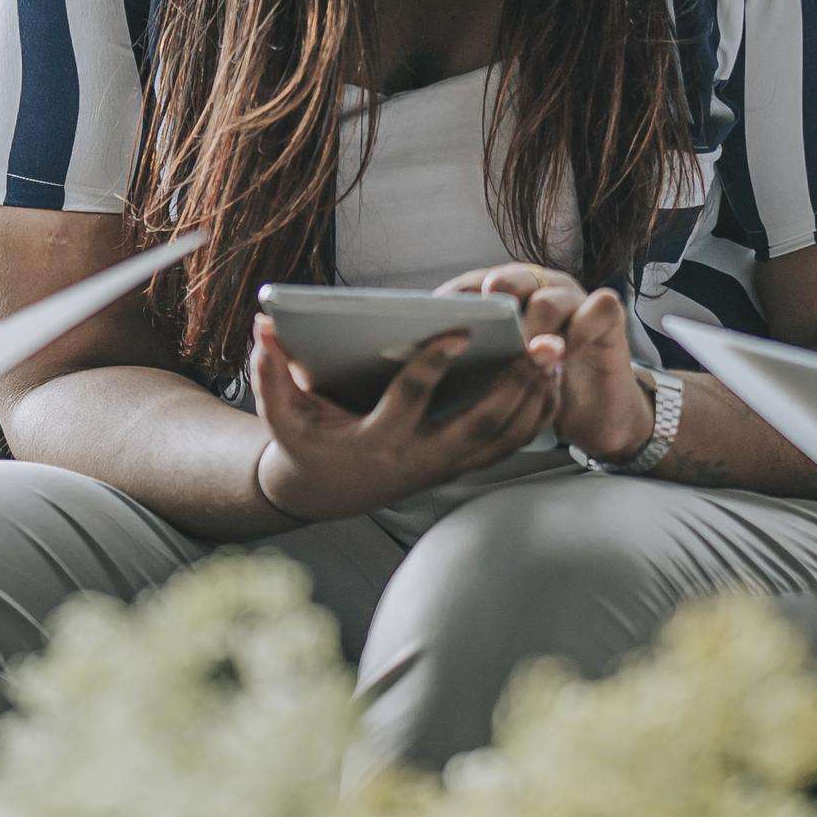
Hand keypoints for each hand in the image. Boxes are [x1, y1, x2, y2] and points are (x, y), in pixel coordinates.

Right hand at [248, 314, 556, 521]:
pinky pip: (509, 445)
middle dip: (512, 384)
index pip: (410, 400)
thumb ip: (269, 371)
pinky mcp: (463, 467)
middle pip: (478, 423)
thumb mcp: (281, 412)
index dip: (433, 365)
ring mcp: (446, 467)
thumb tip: (262, 325)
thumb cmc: (306, 441)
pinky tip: (552, 379)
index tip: (459, 330)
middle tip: (540, 342)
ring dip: (534, 397)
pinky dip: (536, 415)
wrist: (327, 491)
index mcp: (377, 439)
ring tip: (554, 352)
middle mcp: (419, 458)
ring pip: (503, 437)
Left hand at [446, 263, 652, 462]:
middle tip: (487, 321)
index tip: (437, 316)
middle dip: (496, 297)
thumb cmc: (541, 387)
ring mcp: (576, 299)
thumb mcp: (503, 372)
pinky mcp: (608, 316)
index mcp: (510, 294)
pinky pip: (599, 307)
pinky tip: (564, 357)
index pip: (476, 282)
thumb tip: (427, 352)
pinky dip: (578, 331)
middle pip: (512, 277)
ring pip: (550, 297)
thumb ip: (478, 355)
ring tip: (525, 353)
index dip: (459, 297)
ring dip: (534, 327)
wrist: (595, 414)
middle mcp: (541, 287)